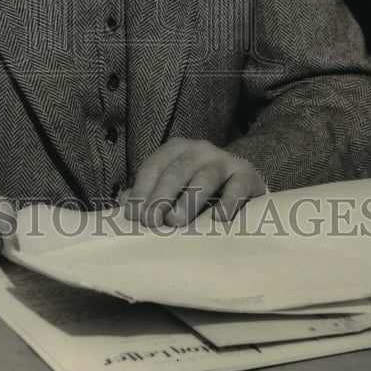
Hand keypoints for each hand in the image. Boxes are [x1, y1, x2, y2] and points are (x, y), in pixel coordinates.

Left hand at [121, 138, 265, 226]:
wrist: (245, 182)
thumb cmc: (200, 187)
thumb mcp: (175, 185)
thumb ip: (150, 192)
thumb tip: (123, 203)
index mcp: (177, 149)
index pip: (154, 166)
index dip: (142, 190)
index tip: (134, 215)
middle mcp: (200, 149)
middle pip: (177, 170)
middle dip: (161, 196)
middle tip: (151, 221)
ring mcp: (225, 160)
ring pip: (205, 177)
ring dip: (189, 200)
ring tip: (176, 221)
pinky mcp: (248, 174)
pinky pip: (238, 186)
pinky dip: (228, 201)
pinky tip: (218, 218)